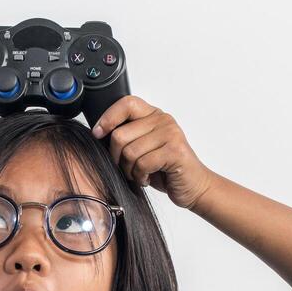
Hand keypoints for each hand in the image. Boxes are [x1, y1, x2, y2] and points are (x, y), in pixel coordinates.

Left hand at [91, 95, 213, 210]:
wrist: (193, 186)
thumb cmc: (165, 169)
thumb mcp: (143, 147)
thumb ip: (128, 136)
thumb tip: (98, 133)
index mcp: (153, 115)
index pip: (126, 104)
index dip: (108, 118)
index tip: (98, 134)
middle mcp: (163, 120)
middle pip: (120, 135)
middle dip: (116, 157)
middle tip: (127, 167)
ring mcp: (171, 134)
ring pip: (129, 152)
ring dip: (129, 170)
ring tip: (139, 173)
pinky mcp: (175, 151)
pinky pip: (142, 164)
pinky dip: (140, 176)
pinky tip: (147, 178)